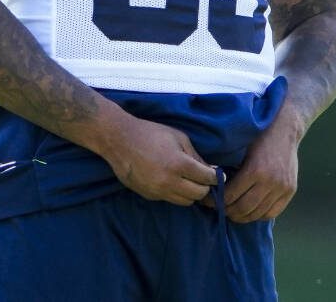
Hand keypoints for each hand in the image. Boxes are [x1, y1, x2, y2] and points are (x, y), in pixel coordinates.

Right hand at [99, 115, 218, 205]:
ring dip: (190, 192)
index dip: (215, 177)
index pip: (207, 179)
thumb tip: (211, 170)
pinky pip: (169, 199)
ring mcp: (158, 191)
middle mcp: (169, 182)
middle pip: (199, 194)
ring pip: (185, 202)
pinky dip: (174, 193)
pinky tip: (169, 180)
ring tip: (186, 180)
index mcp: (179, 164)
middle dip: (204, 186)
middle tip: (202, 177)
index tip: (217, 174)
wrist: (119, 140)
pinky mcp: (149, 196)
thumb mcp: (178, 137)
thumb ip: (196, 155)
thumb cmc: (150, 133)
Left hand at [205, 111, 300, 221]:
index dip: (216, 202)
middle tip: (218, 208)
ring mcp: (281, 188)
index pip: (230, 196)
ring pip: (257, 214)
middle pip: (243, 209)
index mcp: (254, 170)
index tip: (207, 200)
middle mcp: (270, 182)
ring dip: (242, 216)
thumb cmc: (257, 135)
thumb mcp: (239, 148)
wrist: (285, 129)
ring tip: (231, 210)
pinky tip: (249, 210)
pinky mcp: (290, 191)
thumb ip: (227, 166)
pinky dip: (258, 215)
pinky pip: (272, 213)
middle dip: (227, 211)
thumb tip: (210, 184)